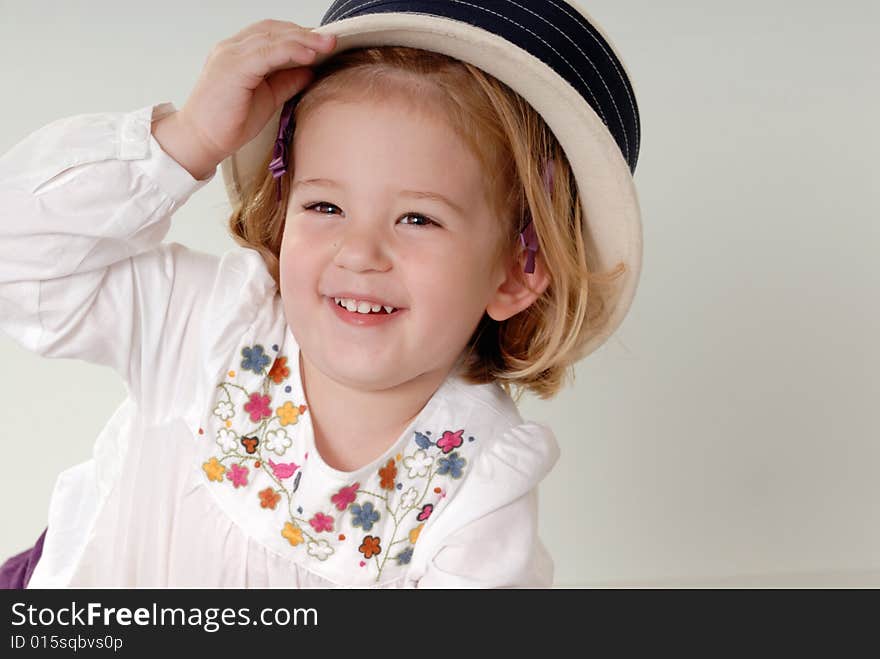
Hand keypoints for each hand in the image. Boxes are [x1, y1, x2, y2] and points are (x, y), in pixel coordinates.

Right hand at [175, 19, 335, 171]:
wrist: (199, 140)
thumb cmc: (228, 122)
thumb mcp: (267, 99)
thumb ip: (286, 82)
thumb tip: (310, 71)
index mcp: (238, 52)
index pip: (272, 33)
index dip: (299, 35)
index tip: (324, 43)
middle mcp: (232, 48)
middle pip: (274, 30)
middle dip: (306, 33)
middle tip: (333, 39)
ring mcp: (230, 55)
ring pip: (272, 37)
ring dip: (303, 39)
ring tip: (328, 44)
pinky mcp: (232, 68)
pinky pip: (266, 53)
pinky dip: (290, 51)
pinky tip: (309, 55)